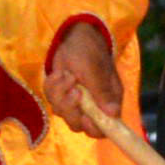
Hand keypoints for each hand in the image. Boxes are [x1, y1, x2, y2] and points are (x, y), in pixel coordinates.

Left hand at [45, 15, 130, 134]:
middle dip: (70, 107)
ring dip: (59, 93)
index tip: (85, 117)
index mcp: (107, 101)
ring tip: (65, 74)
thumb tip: (113, 114)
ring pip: (61, 112)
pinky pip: (51, 100)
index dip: (93, 128)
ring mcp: (75, 100)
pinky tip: (59, 73)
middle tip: (73, 89)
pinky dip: (52, 86)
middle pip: (78, 124)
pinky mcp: (61, 94)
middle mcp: (92, 104)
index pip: (104, 128)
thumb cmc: (88, 51)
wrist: (72, 36)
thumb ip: (102, 92)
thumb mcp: (94, 70)